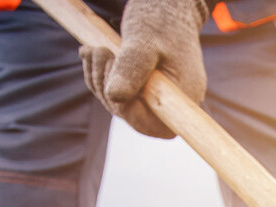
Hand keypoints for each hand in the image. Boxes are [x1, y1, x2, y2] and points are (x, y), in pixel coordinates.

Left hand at [80, 0, 209, 138]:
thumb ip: (132, 68)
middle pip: (131, 116)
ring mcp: (154, 99)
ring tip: (94, 49)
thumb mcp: (144, 41)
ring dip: (98, 79)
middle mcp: (170, 104)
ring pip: (118, 105)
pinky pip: (114, 94)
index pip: (156, 126)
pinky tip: (93, 54)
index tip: (114, 87)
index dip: (130, 112)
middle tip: (99, 52)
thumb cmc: (161, 21)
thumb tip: (115, 97)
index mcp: (182, 98)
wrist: (164, 8)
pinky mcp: (140, 91)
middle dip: (107, 87)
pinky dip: (98, 76)